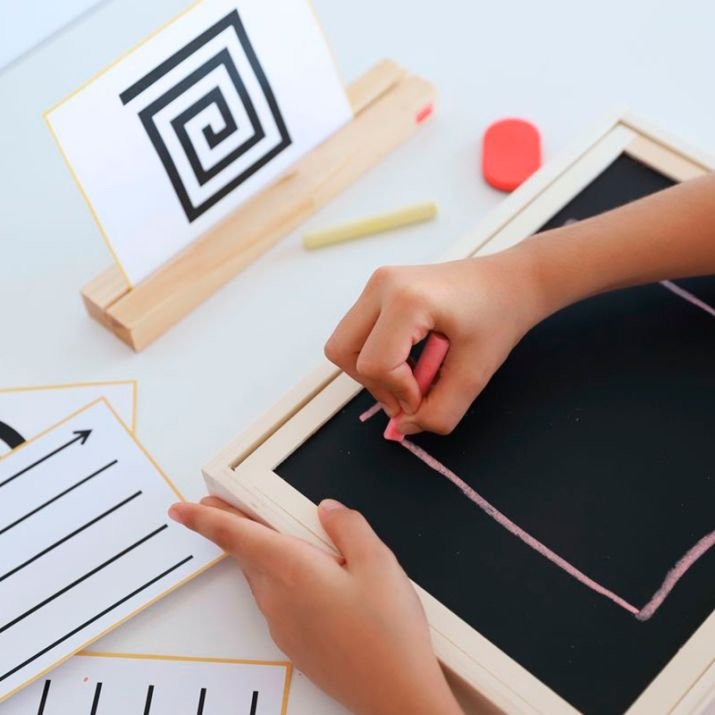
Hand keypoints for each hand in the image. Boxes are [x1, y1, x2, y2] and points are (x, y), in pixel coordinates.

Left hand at [169, 497, 462, 714]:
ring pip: (262, 577)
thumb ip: (348, 526)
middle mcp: (279, 598)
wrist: (395, 694)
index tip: (181, 509)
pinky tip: (311, 580)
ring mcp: (283, 624)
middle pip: (246, 554)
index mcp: (293, 570)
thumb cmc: (389, 633)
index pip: (235, 536)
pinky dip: (280, 579)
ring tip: (281, 538)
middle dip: (232, 529)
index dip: (205, 519)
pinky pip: (276, 600)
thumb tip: (329, 510)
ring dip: (260, 554)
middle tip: (223, 507)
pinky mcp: (295, 642)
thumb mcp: (379, 562)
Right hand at [324, 247, 546, 435]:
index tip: (425, 398)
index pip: (375, 363)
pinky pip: (359, 332)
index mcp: (408, 299)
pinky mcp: (379, 287)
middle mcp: (383, 284)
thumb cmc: (499, 318)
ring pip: (346, 343)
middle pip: (344, 351)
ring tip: (413, 374)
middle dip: (374, 383)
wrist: (512, 281)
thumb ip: (438, 412)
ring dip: (374, 370)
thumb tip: (403, 427)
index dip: (398, 392)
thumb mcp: (474, 375)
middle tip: (411, 393)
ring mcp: (377, 282)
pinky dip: (378, 354)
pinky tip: (411, 356)